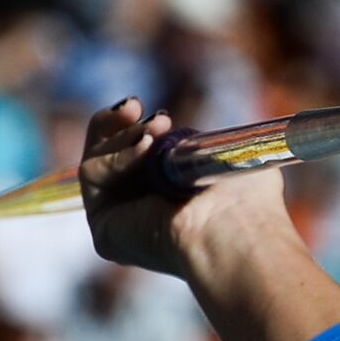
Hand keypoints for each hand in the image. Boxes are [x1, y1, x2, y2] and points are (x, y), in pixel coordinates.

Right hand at [78, 97, 293, 277]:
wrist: (232, 227)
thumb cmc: (245, 200)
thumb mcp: (228, 156)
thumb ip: (203, 144)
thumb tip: (194, 137)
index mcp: (174, 201)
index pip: (142, 159)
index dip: (142, 130)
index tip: (162, 116)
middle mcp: (145, 214)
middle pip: (110, 154)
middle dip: (124, 125)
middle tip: (148, 111)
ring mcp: (123, 222)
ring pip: (99, 159)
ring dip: (125, 135)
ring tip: (158, 126)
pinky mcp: (105, 229)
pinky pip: (93, 175)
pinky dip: (117, 155)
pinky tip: (146, 149)